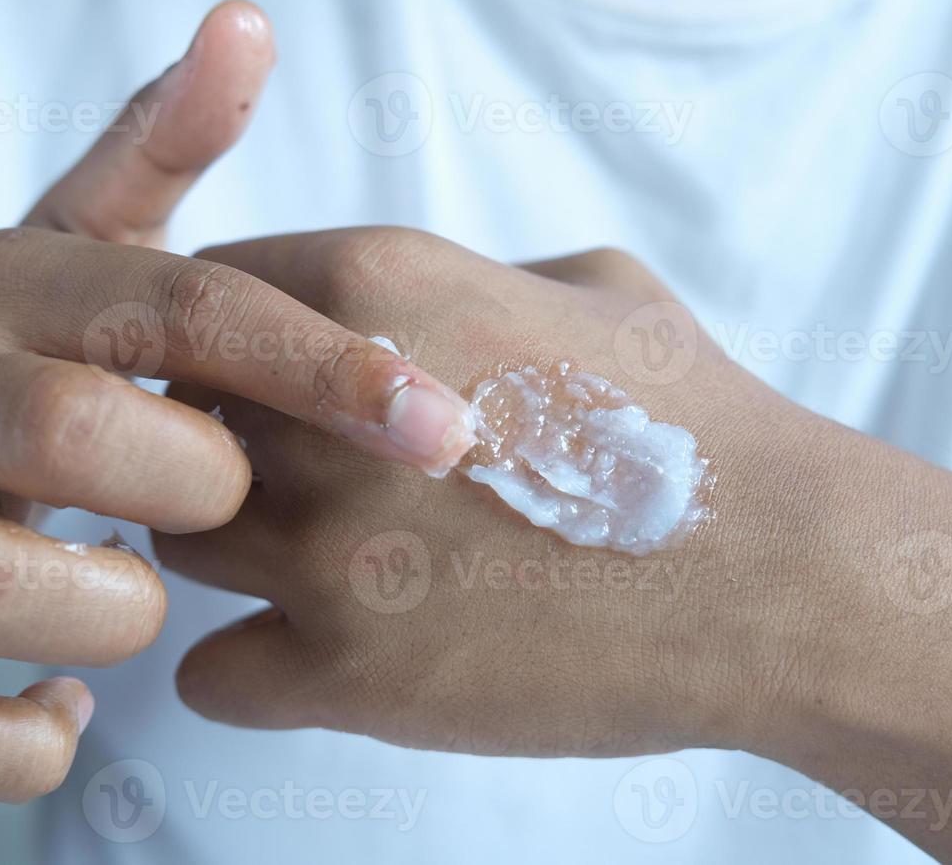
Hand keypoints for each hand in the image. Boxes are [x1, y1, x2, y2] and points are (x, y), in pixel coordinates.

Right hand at [0, 6, 474, 801]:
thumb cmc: (30, 372)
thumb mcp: (88, 248)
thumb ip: (163, 140)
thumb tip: (246, 22)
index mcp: (9, 286)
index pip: (182, 305)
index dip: (322, 368)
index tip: (445, 430)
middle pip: (72, 430)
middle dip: (194, 481)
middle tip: (230, 500)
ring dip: (112, 605)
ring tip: (143, 594)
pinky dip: (28, 736)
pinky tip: (69, 702)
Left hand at [158, 227, 829, 757]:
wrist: (781, 569)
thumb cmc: (700, 419)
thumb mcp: (594, 286)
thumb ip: (476, 274)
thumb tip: (421, 311)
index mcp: (373, 285)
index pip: (203, 297)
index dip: (232, 348)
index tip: (271, 387)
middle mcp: (319, 410)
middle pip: (170, 415)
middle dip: (220, 444)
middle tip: (292, 479)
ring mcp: (326, 549)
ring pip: (177, 540)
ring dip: (233, 553)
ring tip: (323, 567)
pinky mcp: (350, 674)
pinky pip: (211, 676)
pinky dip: (253, 671)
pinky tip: (324, 657)